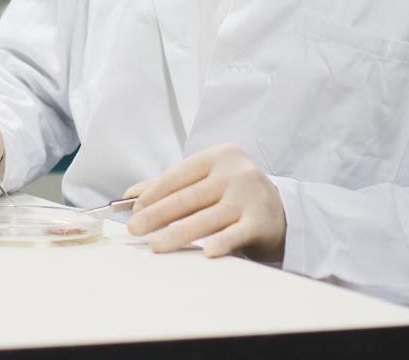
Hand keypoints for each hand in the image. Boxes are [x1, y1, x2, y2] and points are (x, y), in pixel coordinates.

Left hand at [126, 143, 285, 260]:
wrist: (278, 211)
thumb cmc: (232, 193)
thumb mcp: (206, 180)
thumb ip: (170, 184)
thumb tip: (130, 196)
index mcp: (219, 156)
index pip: (179, 174)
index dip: (154, 193)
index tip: (135, 210)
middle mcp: (235, 173)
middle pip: (189, 196)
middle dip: (158, 214)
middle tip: (135, 228)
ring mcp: (250, 197)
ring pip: (207, 217)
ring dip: (178, 233)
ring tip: (155, 245)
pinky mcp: (261, 221)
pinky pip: (237, 233)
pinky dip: (221, 242)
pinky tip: (206, 251)